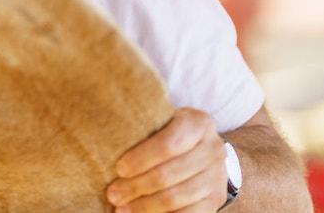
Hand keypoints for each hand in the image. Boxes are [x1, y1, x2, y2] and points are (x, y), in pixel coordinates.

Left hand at [106, 107, 227, 212]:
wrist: (204, 149)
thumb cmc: (170, 131)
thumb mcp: (162, 120)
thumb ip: (143, 126)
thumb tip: (106, 139)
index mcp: (198, 123)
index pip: (167, 144)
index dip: (140, 158)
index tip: (118, 169)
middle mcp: (213, 150)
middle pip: (167, 174)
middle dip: (135, 187)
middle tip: (113, 194)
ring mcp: (216, 177)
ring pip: (175, 198)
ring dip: (144, 206)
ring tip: (120, 209)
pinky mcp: (216, 200)